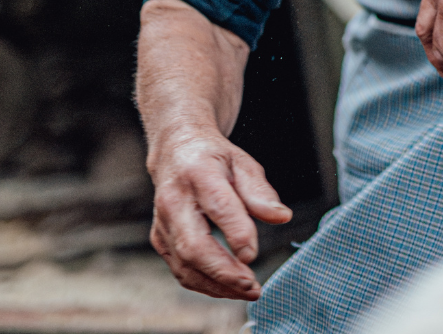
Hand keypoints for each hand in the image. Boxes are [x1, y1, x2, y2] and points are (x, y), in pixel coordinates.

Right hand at [146, 125, 291, 299]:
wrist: (175, 152)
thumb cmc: (213, 159)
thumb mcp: (242, 163)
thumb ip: (260, 192)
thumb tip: (282, 217)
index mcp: (199, 173)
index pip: (218, 206)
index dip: (236, 233)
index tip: (253, 255)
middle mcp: (174, 200)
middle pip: (194, 246)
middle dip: (224, 273)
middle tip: (253, 286)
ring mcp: (163, 222)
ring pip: (185, 265)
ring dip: (217, 286)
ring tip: (247, 291)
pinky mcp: (160, 239)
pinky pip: (180, 270)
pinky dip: (205, 284)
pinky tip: (227, 287)